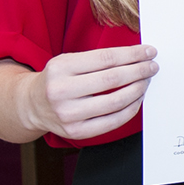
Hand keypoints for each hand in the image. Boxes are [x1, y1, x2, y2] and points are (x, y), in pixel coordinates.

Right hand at [24, 45, 158, 141]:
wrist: (31, 105)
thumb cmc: (57, 80)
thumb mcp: (68, 61)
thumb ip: (98, 59)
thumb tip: (137, 56)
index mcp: (60, 68)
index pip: (106, 59)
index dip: (132, 55)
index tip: (149, 52)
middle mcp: (61, 91)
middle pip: (112, 79)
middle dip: (139, 71)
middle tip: (152, 67)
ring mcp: (68, 114)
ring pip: (115, 102)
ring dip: (137, 90)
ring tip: (146, 82)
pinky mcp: (76, 132)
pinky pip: (112, 121)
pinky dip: (130, 109)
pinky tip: (137, 99)